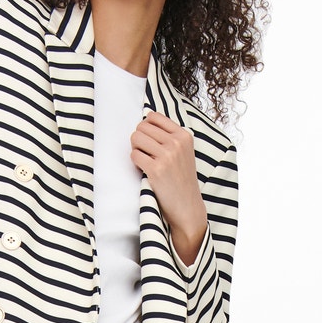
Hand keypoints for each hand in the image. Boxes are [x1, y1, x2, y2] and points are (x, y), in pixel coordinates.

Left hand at [130, 110, 208, 263]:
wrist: (187, 206)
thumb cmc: (182, 179)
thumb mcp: (183, 152)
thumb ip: (169, 135)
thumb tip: (145, 119)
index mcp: (184, 135)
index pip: (153, 116)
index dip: (145, 127)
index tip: (149, 140)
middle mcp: (176, 142)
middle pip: (141, 127)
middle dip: (139, 139)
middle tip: (146, 154)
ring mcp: (167, 156)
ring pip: (136, 138)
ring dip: (136, 149)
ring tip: (145, 161)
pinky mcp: (156, 170)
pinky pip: (134, 155)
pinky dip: (135, 162)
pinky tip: (144, 170)